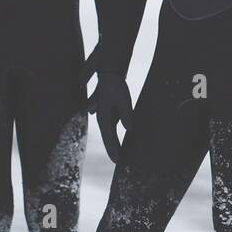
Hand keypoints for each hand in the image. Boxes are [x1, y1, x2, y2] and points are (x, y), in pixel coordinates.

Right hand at [82, 46, 133, 162]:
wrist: (109, 70)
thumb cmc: (116, 84)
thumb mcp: (123, 98)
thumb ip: (126, 113)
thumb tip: (129, 128)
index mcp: (104, 116)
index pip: (110, 138)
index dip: (114, 150)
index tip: (118, 162)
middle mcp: (102, 116)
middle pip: (109, 136)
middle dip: (113, 148)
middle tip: (118, 161)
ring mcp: (104, 112)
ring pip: (109, 130)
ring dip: (112, 141)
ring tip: (117, 152)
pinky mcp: (109, 107)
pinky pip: (112, 123)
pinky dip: (114, 131)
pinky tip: (116, 134)